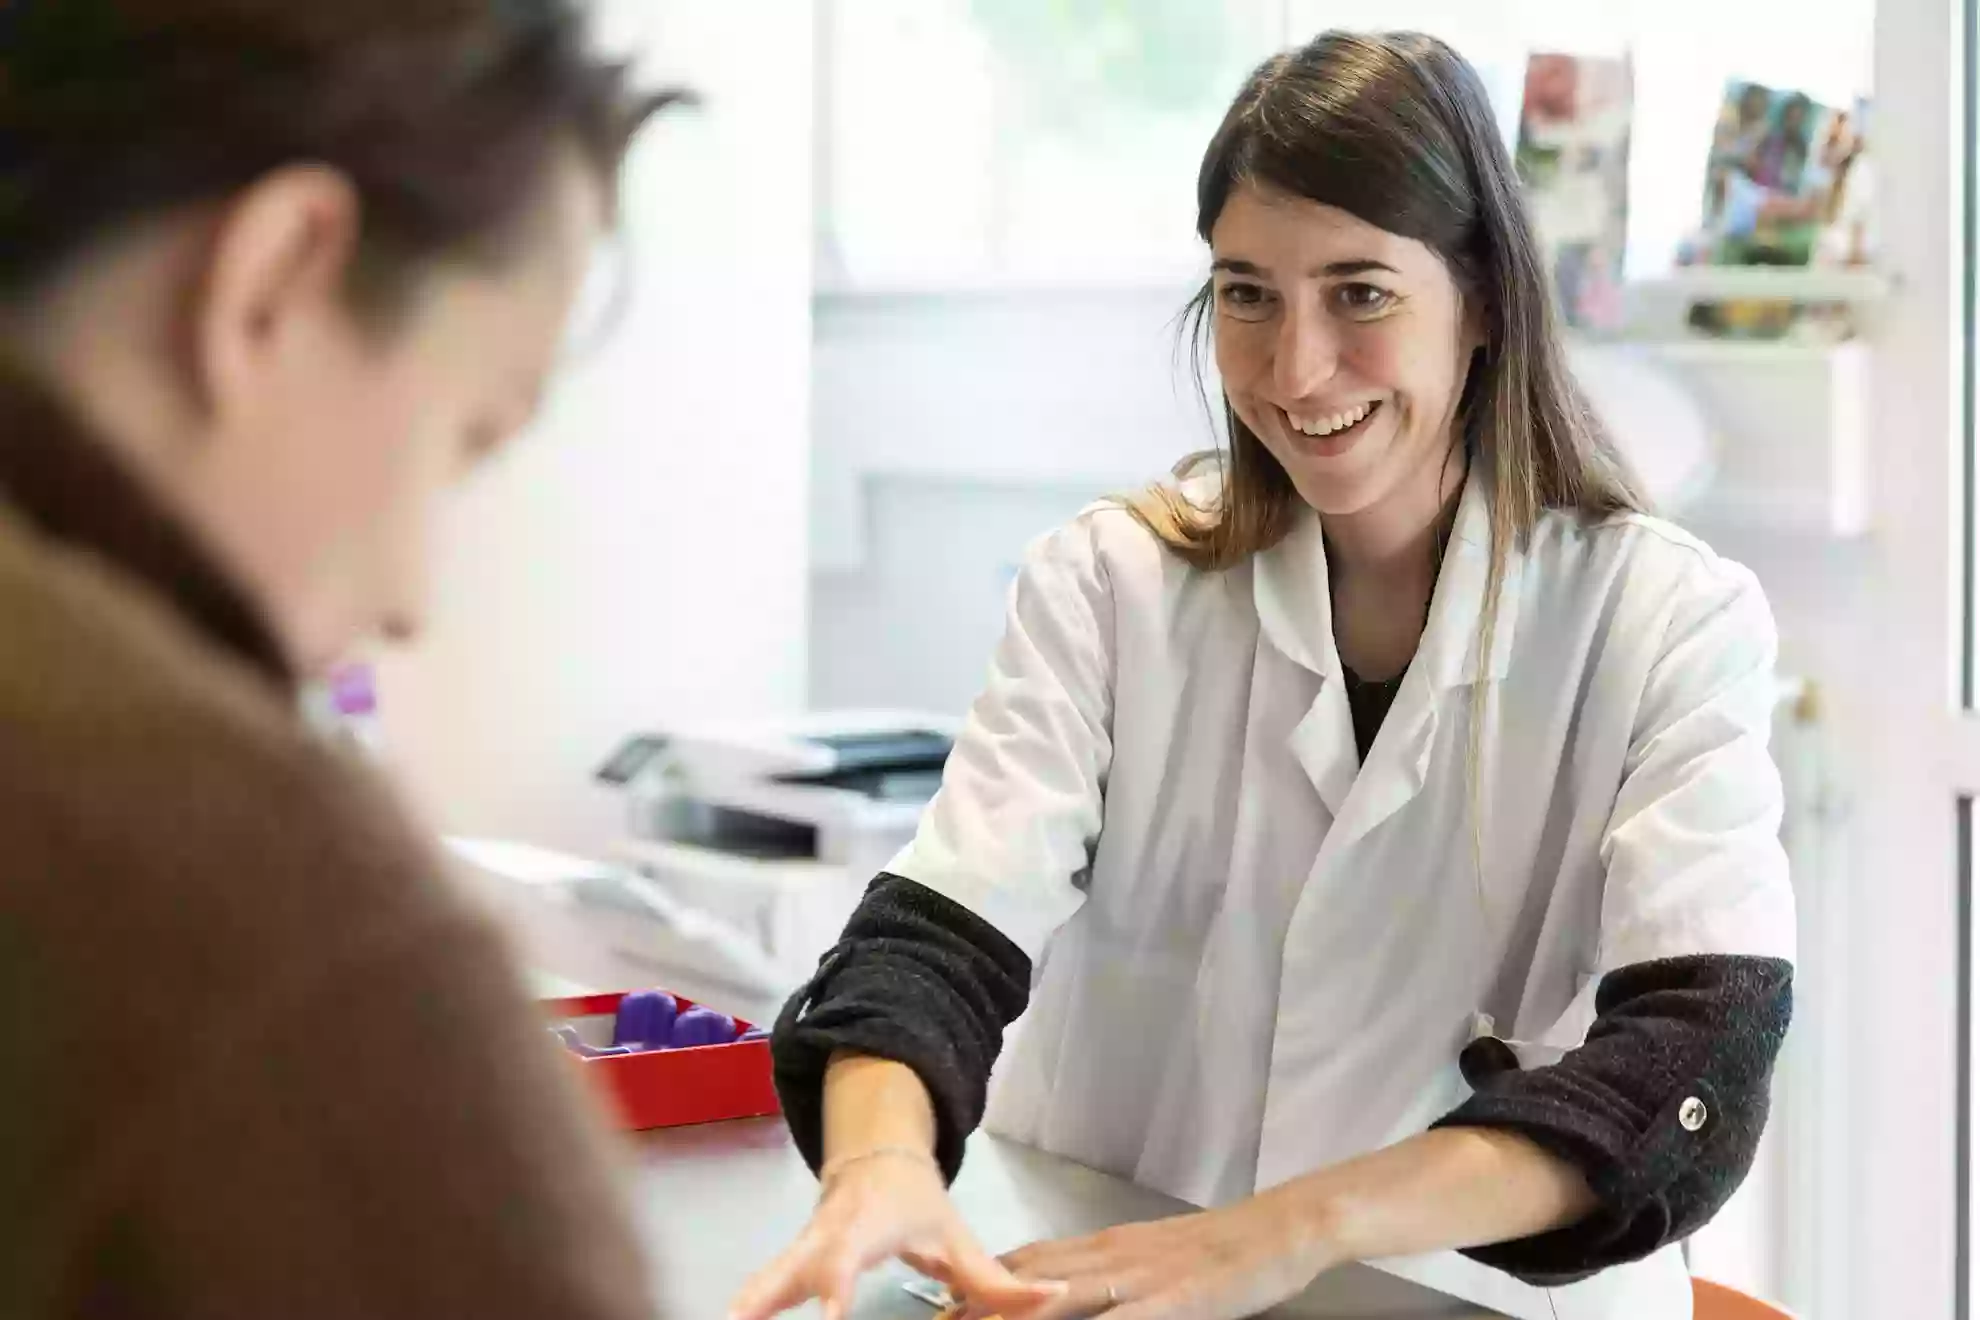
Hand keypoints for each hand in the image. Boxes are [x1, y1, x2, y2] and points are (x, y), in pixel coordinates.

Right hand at [728, 1149, 1068, 1319]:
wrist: (872, 1159)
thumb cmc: (915, 1202)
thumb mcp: (957, 1237)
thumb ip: (998, 1281)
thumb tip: (1053, 1301)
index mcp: (865, 1226)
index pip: (848, 1259)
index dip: (837, 1287)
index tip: (830, 1314)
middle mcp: (823, 1237)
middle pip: (791, 1268)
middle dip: (767, 1299)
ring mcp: (799, 1249)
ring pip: (765, 1277)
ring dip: (746, 1305)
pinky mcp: (786, 1264)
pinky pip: (762, 1289)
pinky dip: (747, 1308)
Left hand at [953, 1193, 1334, 1319]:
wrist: (1282, 1228)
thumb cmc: (1225, 1252)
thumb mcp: (1157, 1260)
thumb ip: (1112, 1275)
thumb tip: (1070, 1294)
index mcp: (1107, 1247)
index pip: (1029, 1263)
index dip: (982, 1284)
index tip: (944, 1303)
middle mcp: (1111, 1258)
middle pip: (1030, 1282)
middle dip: (982, 1305)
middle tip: (939, 1319)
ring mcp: (1139, 1280)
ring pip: (1060, 1300)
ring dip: (1016, 1315)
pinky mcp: (1173, 1302)